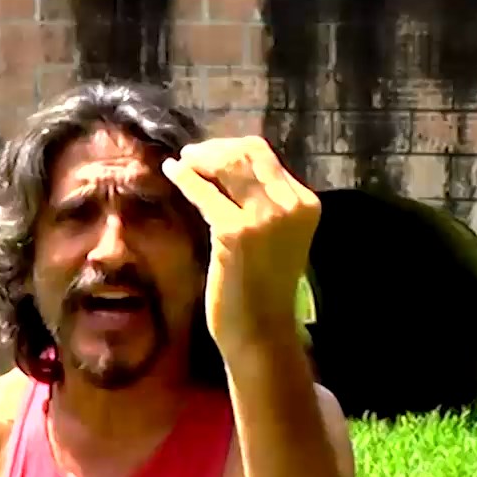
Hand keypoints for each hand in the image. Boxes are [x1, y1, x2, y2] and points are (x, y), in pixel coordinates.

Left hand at [159, 136, 320, 356]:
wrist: (261, 328)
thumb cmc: (263, 286)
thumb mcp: (277, 235)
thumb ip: (264, 203)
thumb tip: (228, 169)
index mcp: (305, 202)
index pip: (265, 155)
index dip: (232, 148)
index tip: (209, 153)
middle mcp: (290, 204)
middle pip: (247, 153)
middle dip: (215, 149)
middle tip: (191, 155)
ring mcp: (264, 217)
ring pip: (227, 166)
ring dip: (200, 160)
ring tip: (182, 162)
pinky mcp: (235, 232)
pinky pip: (205, 192)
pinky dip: (185, 178)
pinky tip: (171, 171)